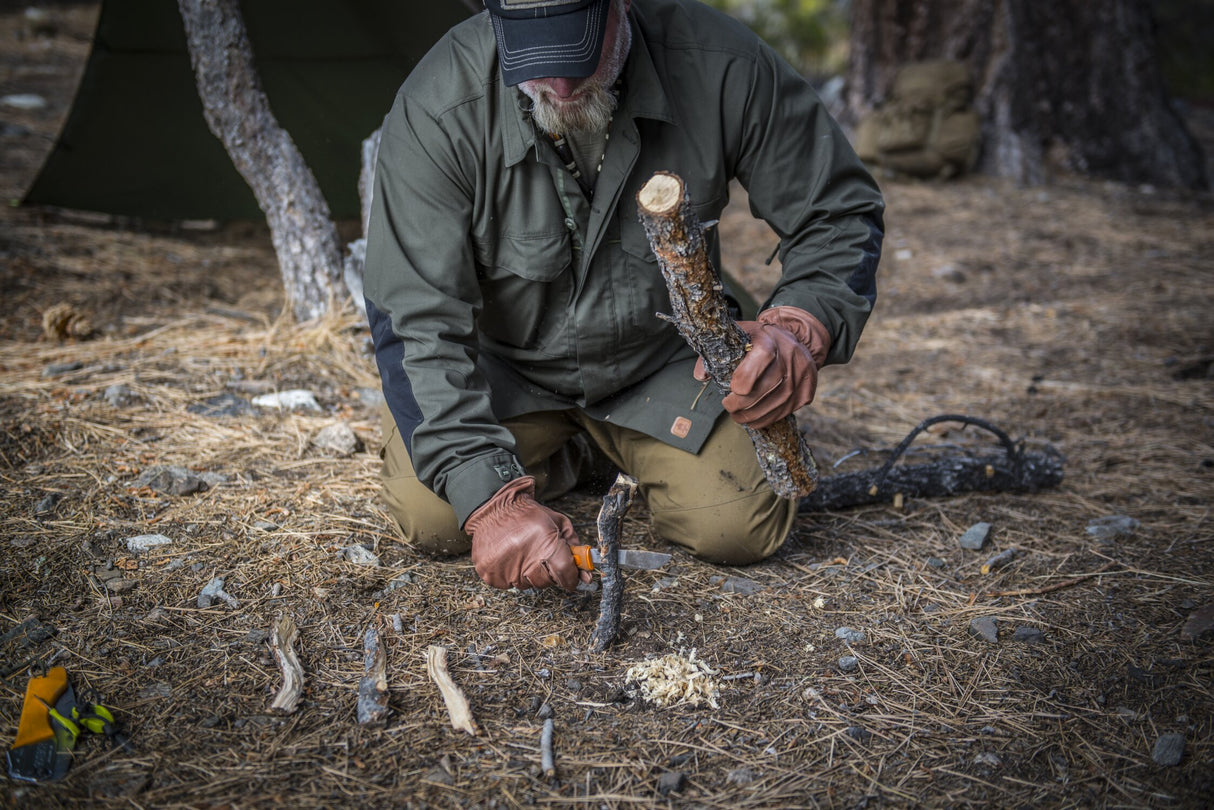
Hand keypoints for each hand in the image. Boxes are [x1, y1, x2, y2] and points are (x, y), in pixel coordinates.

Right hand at [464, 476, 582, 590]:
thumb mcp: (557, 522)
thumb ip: (573, 546)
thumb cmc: (527, 515)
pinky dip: (514, 574)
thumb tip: (584, 572)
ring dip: (531, 573)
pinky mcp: (492, 576)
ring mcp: (507, 569)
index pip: (565, 573)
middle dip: (551, 573)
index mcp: (545, 543)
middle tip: (545, 557)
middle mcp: (526, 559)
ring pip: (529, 584)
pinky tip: (512, 557)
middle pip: (548, 581)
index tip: (572, 578)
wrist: (493, 511)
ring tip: (525, 553)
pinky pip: (510, 584)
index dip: (571, 577)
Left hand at [694, 306, 830, 429]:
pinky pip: (783, 413)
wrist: (796, 341)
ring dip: (750, 416)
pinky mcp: (806, 393)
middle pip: (762, 391)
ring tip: (738, 416)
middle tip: (729, 407)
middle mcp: (789, 360)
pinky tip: (754, 418)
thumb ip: (717, 353)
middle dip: (740, 404)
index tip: (731, 389)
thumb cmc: (760, 340)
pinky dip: (765, 419)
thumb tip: (701, 376)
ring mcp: (800, 378)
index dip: (742, 380)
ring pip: (772, 407)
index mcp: (770, 342)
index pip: (758, 362)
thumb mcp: (739, 336)